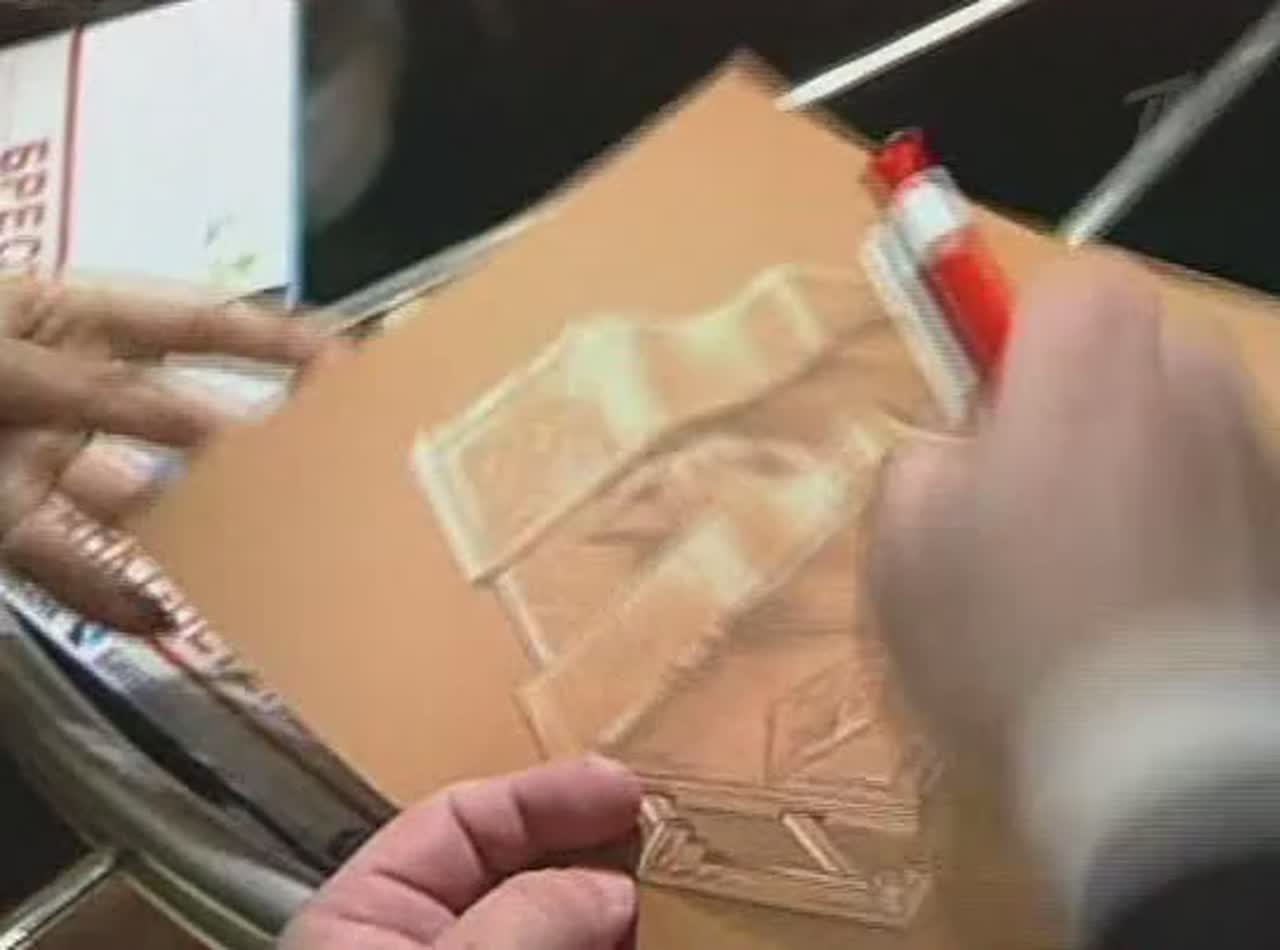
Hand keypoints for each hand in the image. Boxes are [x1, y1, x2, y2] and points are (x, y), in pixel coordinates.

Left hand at [0, 278, 337, 631]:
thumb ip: (87, 385)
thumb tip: (201, 425)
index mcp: (74, 319)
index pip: (197, 326)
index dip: (276, 338)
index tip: (351, 365)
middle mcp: (71, 390)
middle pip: (181, 420)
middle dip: (250, 447)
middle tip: (320, 478)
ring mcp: (38, 458)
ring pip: (135, 501)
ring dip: (192, 530)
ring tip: (260, 556)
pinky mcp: (6, 522)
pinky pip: (68, 564)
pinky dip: (111, 594)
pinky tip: (162, 615)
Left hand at [281, 757, 641, 949]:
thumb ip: (523, 918)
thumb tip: (615, 886)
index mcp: (365, 914)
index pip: (461, 819)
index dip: (547, 794)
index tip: (626, 789)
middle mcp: (420, 940)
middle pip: (518, 869)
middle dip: (593, 851)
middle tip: (667, 841)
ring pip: (554, 924)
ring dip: (612, 908)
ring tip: (678, 896)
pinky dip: (610, 949)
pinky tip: (651, 938)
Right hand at [870, 256, 1279, 760]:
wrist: (1159, 760)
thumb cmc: (1010, 644)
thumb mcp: (903, 557)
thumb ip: (917, 470)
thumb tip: (951, 459)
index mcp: (1080, 375)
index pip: (1071, 288)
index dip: (1023, 342)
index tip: (993, 406)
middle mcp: (1183, 393)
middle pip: (1140, 347)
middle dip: (1090, 394)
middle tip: (1036, 481)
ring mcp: (1249, 460)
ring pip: (1184, 419)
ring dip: (1140, 455)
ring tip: (1094, 552)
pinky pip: (1220, 487)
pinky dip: (1187, 515)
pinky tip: (1146, 595)